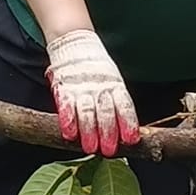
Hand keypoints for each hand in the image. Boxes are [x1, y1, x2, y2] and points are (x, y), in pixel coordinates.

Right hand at [45, 29, 140, 154]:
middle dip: (108, 131)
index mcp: (115, 85)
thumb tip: (130, 133)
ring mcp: (81, 87)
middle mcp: (99, 87)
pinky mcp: (64, 87)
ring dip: (88, 130)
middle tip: (110, 150)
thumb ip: (117, 102)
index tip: (131, 140)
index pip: (124, 104)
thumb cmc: (97, 71)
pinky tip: (69, 134)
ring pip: (86, 110)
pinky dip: (67, 120)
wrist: (74, 44)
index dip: (128, 122)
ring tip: (90, 148)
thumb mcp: (113, 81)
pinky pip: (65, 105)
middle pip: (105, 111)